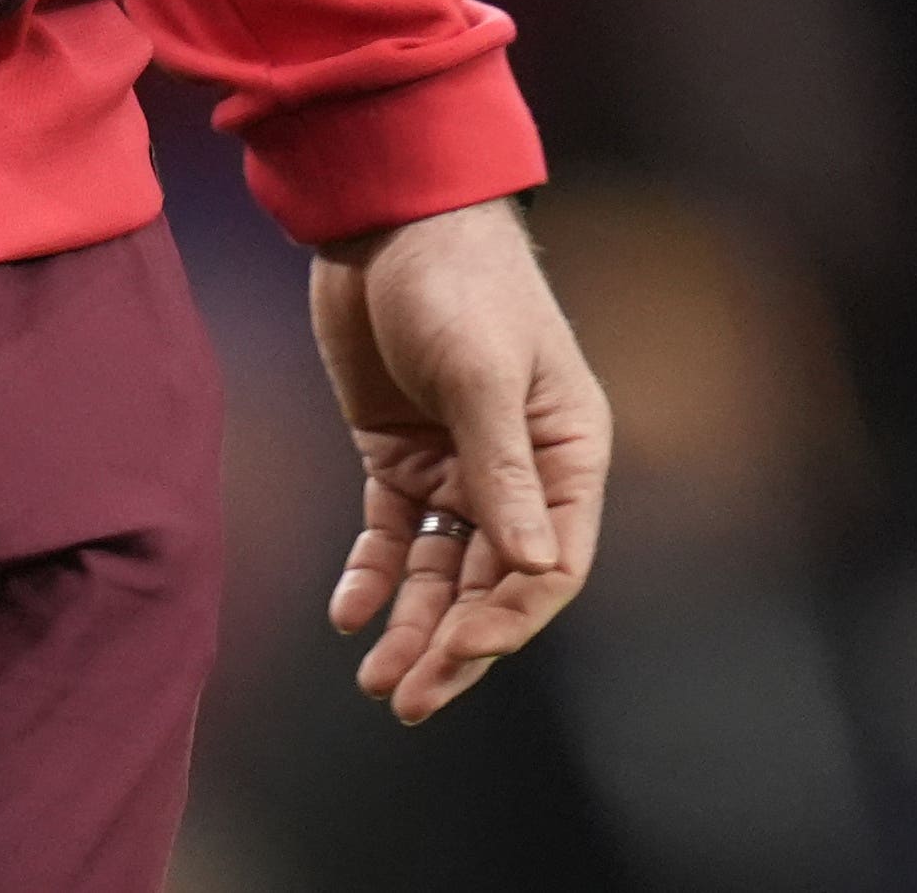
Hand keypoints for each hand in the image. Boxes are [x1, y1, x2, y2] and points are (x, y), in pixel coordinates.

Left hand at [310, 198, 611, 724]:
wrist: (382, 215)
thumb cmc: (457, 279)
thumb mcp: (482, 371)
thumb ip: (503, 468)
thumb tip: (532, 568)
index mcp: (567, 448)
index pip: (554, 561)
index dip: (511, 616)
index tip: (459, 649)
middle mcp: (520, 466)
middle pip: (496, 580)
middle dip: (456, 643)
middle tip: (408, 700)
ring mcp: (458, 462)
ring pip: (444, 569)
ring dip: (414, 625)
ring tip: (376, 680)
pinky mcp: (400, 453)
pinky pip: (394, 534)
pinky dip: (373, 576)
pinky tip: (349, 612)